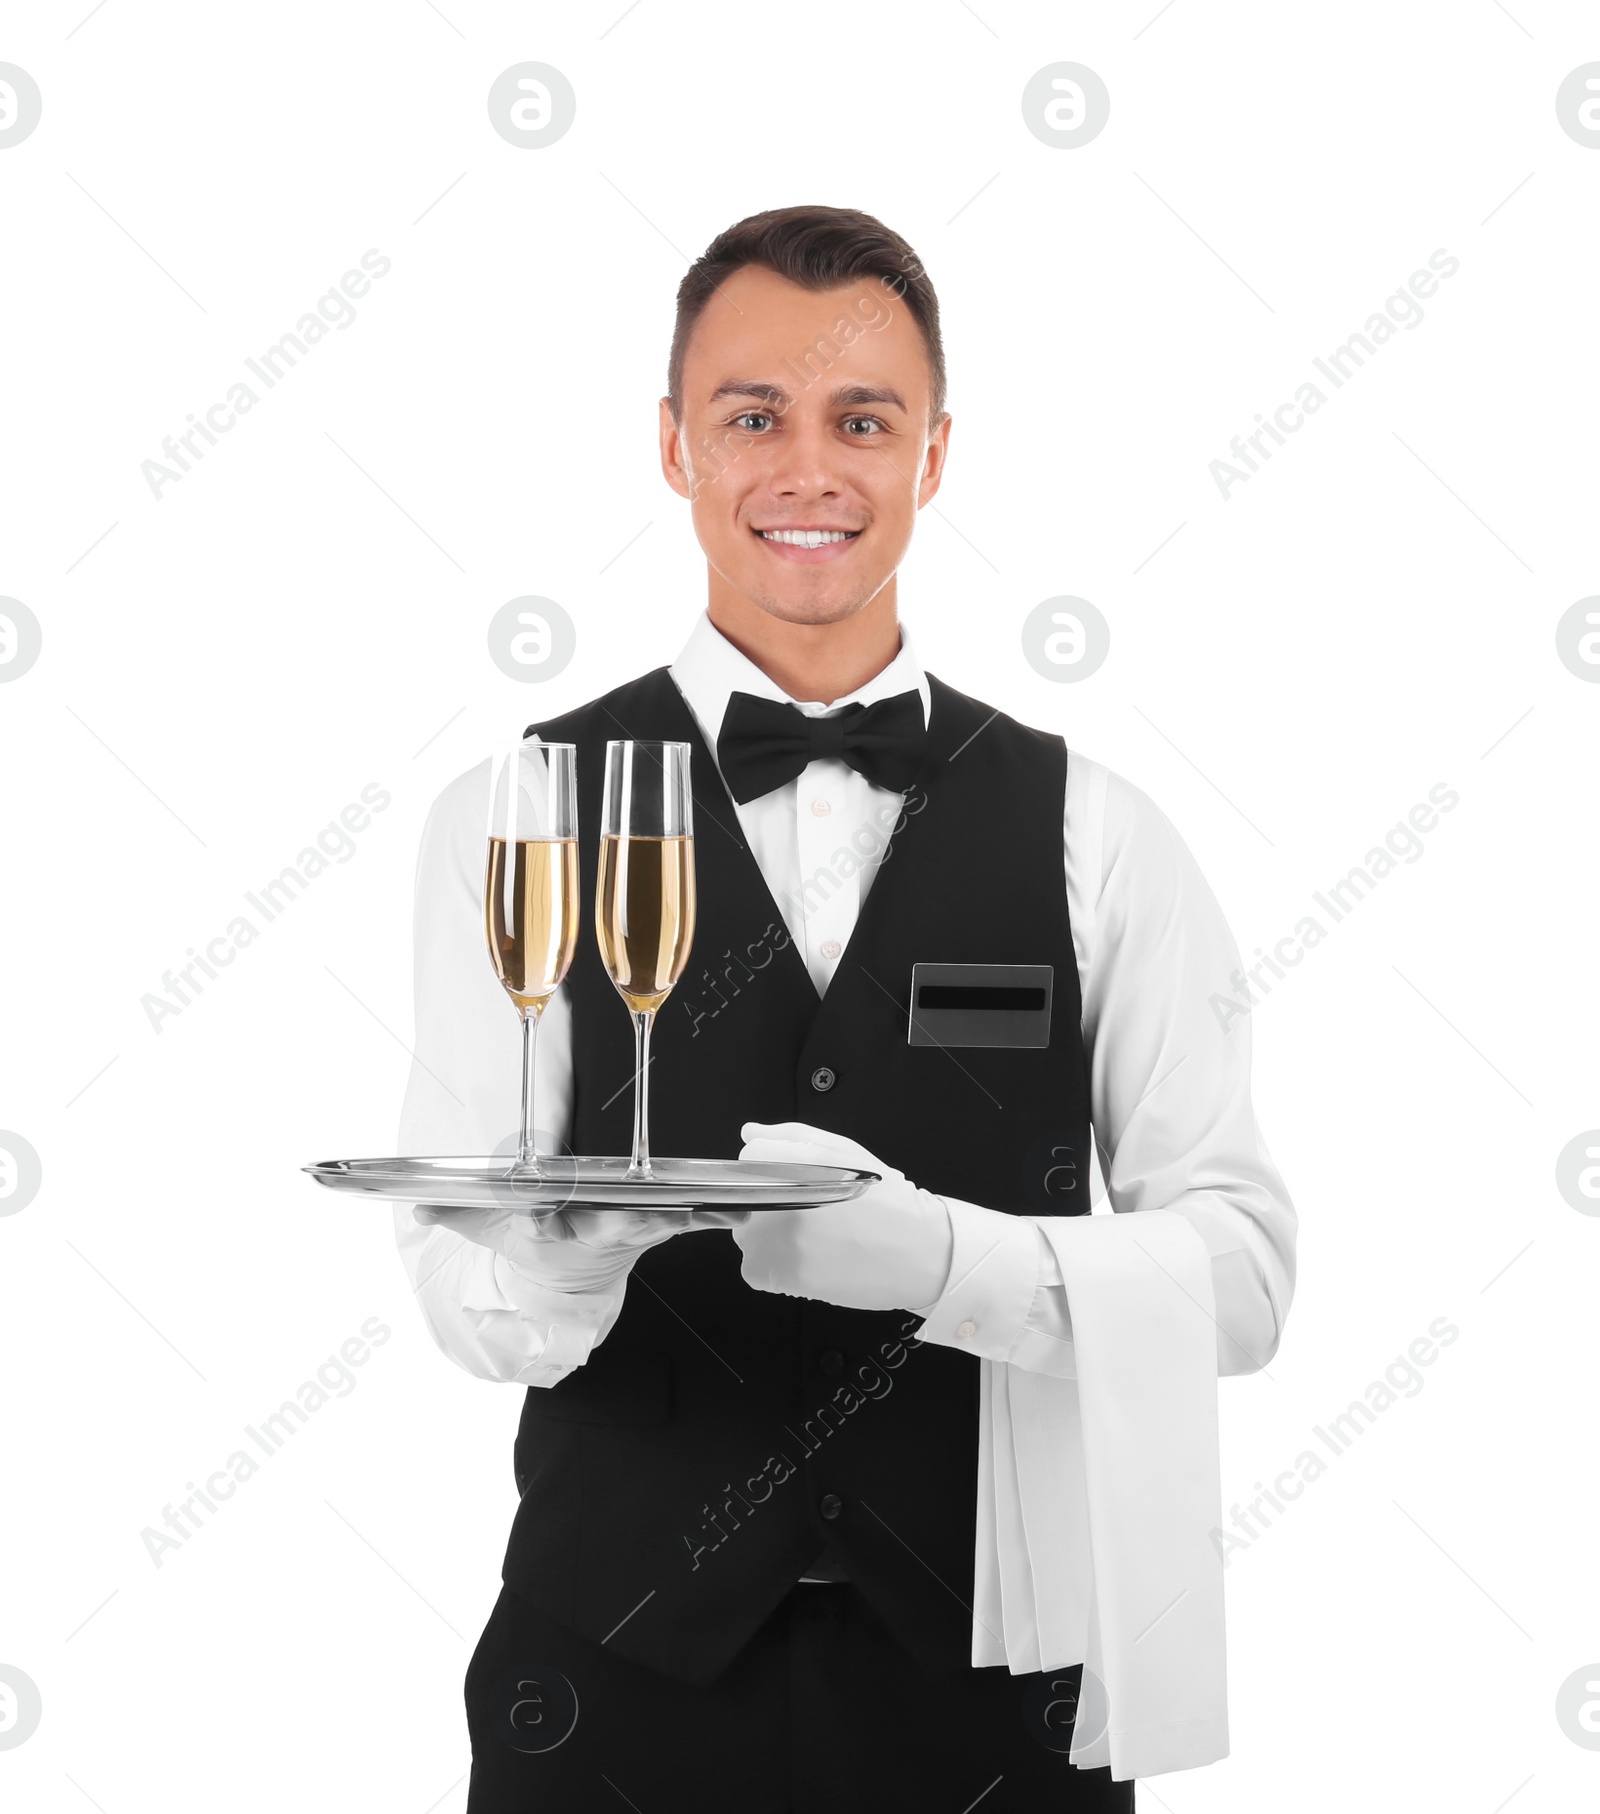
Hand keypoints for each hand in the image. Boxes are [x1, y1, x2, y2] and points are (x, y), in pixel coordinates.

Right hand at [414, 1201, 749, 1296]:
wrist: (567, 1278)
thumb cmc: (531, 1239)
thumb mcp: (490, 1228)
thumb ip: (456, 1213)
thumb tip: (416, 1206)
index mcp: (553, 1232)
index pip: (545, 1225)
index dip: (541, 1220)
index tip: (538, 1216)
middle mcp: (593, 1234)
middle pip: (611, 1226)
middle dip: (629, 1220)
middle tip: (648, 1214)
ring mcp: (628, 1233)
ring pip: (655, 1224)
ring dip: (681, 1218)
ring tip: (706, 1209)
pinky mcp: (654, 1229)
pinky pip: (687, 1223)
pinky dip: (713, 1219)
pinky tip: (739, 1212)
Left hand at [733, 1122, 953, 1311]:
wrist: (917, 1250)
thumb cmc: (886, 1200)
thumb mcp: (844, 1150)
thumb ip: (790, 1136)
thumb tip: (749, 1132)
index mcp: (790, 1159)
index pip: (750, 1157)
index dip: (775, 1170)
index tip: (797, 1184)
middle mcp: (776, 1196)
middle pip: (746, 1198)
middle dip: (771, 1205)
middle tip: (813, 1217)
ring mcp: (772, 1237)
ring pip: (749, 1236)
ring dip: (771, 1240)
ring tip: (816, 1242)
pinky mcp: (776, 1274)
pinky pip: (755, 1270)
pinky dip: (775, 1271)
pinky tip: (809, 1264)